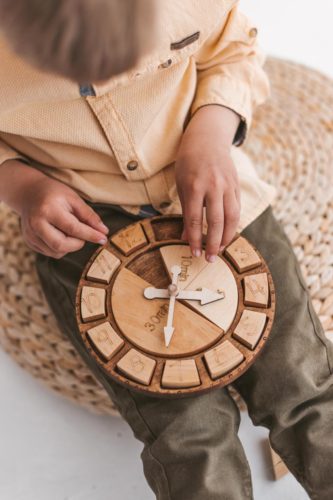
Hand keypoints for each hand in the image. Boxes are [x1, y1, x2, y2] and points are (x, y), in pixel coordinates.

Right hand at [0, 160, 108, 257]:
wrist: (28, 192)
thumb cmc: (54, 194)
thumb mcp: (73, 198)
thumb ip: (89, 215)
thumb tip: (103, 231)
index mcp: (48, 210)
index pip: (72, 228)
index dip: (90, 235)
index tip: (103, 239)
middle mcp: (36, 224)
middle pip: (61, 245)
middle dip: (78, 243)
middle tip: (84, 234)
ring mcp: (30, 234)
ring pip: (56, 252)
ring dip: (70, 246)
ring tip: (71, 231)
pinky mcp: (29, 242)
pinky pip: (50, 252)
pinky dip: (61, 248)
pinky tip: (61, 234)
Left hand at [175, 105, 240, 262]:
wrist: (207, 140)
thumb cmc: (189, 164)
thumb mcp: (181, 185)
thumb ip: (186, 212)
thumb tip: (186, 238)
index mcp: (194, 186)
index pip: (196, 220)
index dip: (195, 239)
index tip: (195, 253)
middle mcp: (213, 187)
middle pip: (216, 222)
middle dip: (214, 243)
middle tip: (211, 259)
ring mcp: (228, 186)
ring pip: (232, 217)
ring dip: (227, 237)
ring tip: (221, 250)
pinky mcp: (237, 186)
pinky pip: (237, 209)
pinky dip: (233, 225)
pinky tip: (228, 235)